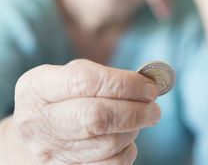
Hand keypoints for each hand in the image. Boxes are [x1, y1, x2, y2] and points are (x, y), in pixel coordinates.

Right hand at [13, 59, 159, 163]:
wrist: (29, 140)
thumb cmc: (56, 100)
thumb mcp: (65, 78)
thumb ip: (100, 77)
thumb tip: (145, 84)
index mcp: (36, 87)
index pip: (86, 80)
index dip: (124, 83)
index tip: (149, 86)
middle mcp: (38, 121)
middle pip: (97, 116)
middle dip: (135, 110)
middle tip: (154, 107)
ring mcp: (50, 153)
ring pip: (108, 144)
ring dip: (133, 129)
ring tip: (139, 118)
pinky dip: (126, 151)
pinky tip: (125, 138)